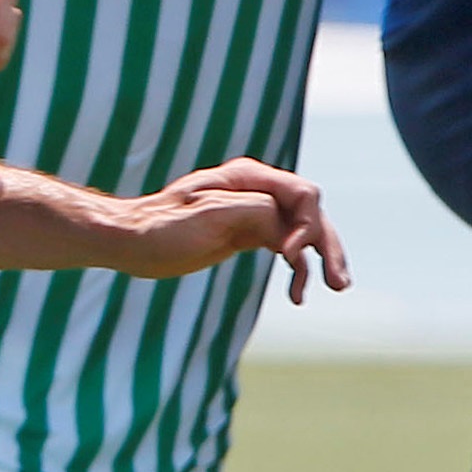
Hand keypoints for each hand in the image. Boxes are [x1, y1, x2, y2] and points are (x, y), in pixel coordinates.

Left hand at [123, 158, 350, 300]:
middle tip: (340, 284)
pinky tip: (298, 294)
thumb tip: (289, 227)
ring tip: (338, 287)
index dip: (308, 226)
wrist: (131, 241)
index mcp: (248, 177)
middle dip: (328, 246)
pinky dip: (297, 268)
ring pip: (303, 232)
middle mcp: (257, 189)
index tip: (289, 257)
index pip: (302, 194)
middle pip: (310, 214)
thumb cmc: (162, 227)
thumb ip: (256, 211)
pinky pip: (286, 246)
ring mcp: (255, 211)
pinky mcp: (248, 232)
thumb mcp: (209, 217)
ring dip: (321, 258)